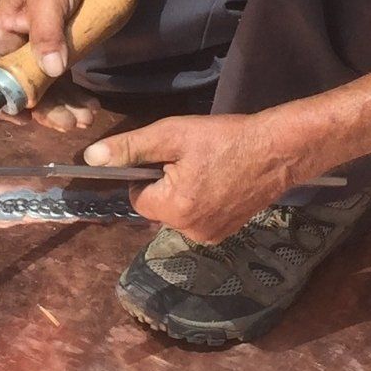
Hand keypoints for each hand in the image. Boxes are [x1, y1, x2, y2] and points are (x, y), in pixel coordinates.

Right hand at [0, 0, 96, 134]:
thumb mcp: (48, 0)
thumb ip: (47, 35)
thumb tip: (51, 71)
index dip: (6, 104)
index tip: (29, 120)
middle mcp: (12, 46)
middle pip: (22, 89)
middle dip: (46, 109)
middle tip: (71, 124)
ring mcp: (32, 47)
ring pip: (44, 87)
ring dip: (63, 105)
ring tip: (86, 117)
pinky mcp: (52, 46)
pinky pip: (58, 77)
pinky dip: (72, 92)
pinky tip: (89, 103)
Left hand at [84, 113, 295, 243]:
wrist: (278, 151)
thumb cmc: (225, 138)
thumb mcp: (173, 135)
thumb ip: (131, 148)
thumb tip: (92, 158)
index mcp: (174, 208)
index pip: (136, 198)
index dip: (147, 176)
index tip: (170, 158)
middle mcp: (189, 230)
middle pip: (157, 207)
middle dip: (167, 185)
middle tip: (192, 160)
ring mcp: (209, 235)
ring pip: (177, 214)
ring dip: (184, 194)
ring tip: (209, 170)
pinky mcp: (225, 234)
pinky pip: (197, 219)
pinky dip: (202, 203)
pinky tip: (220, 183)